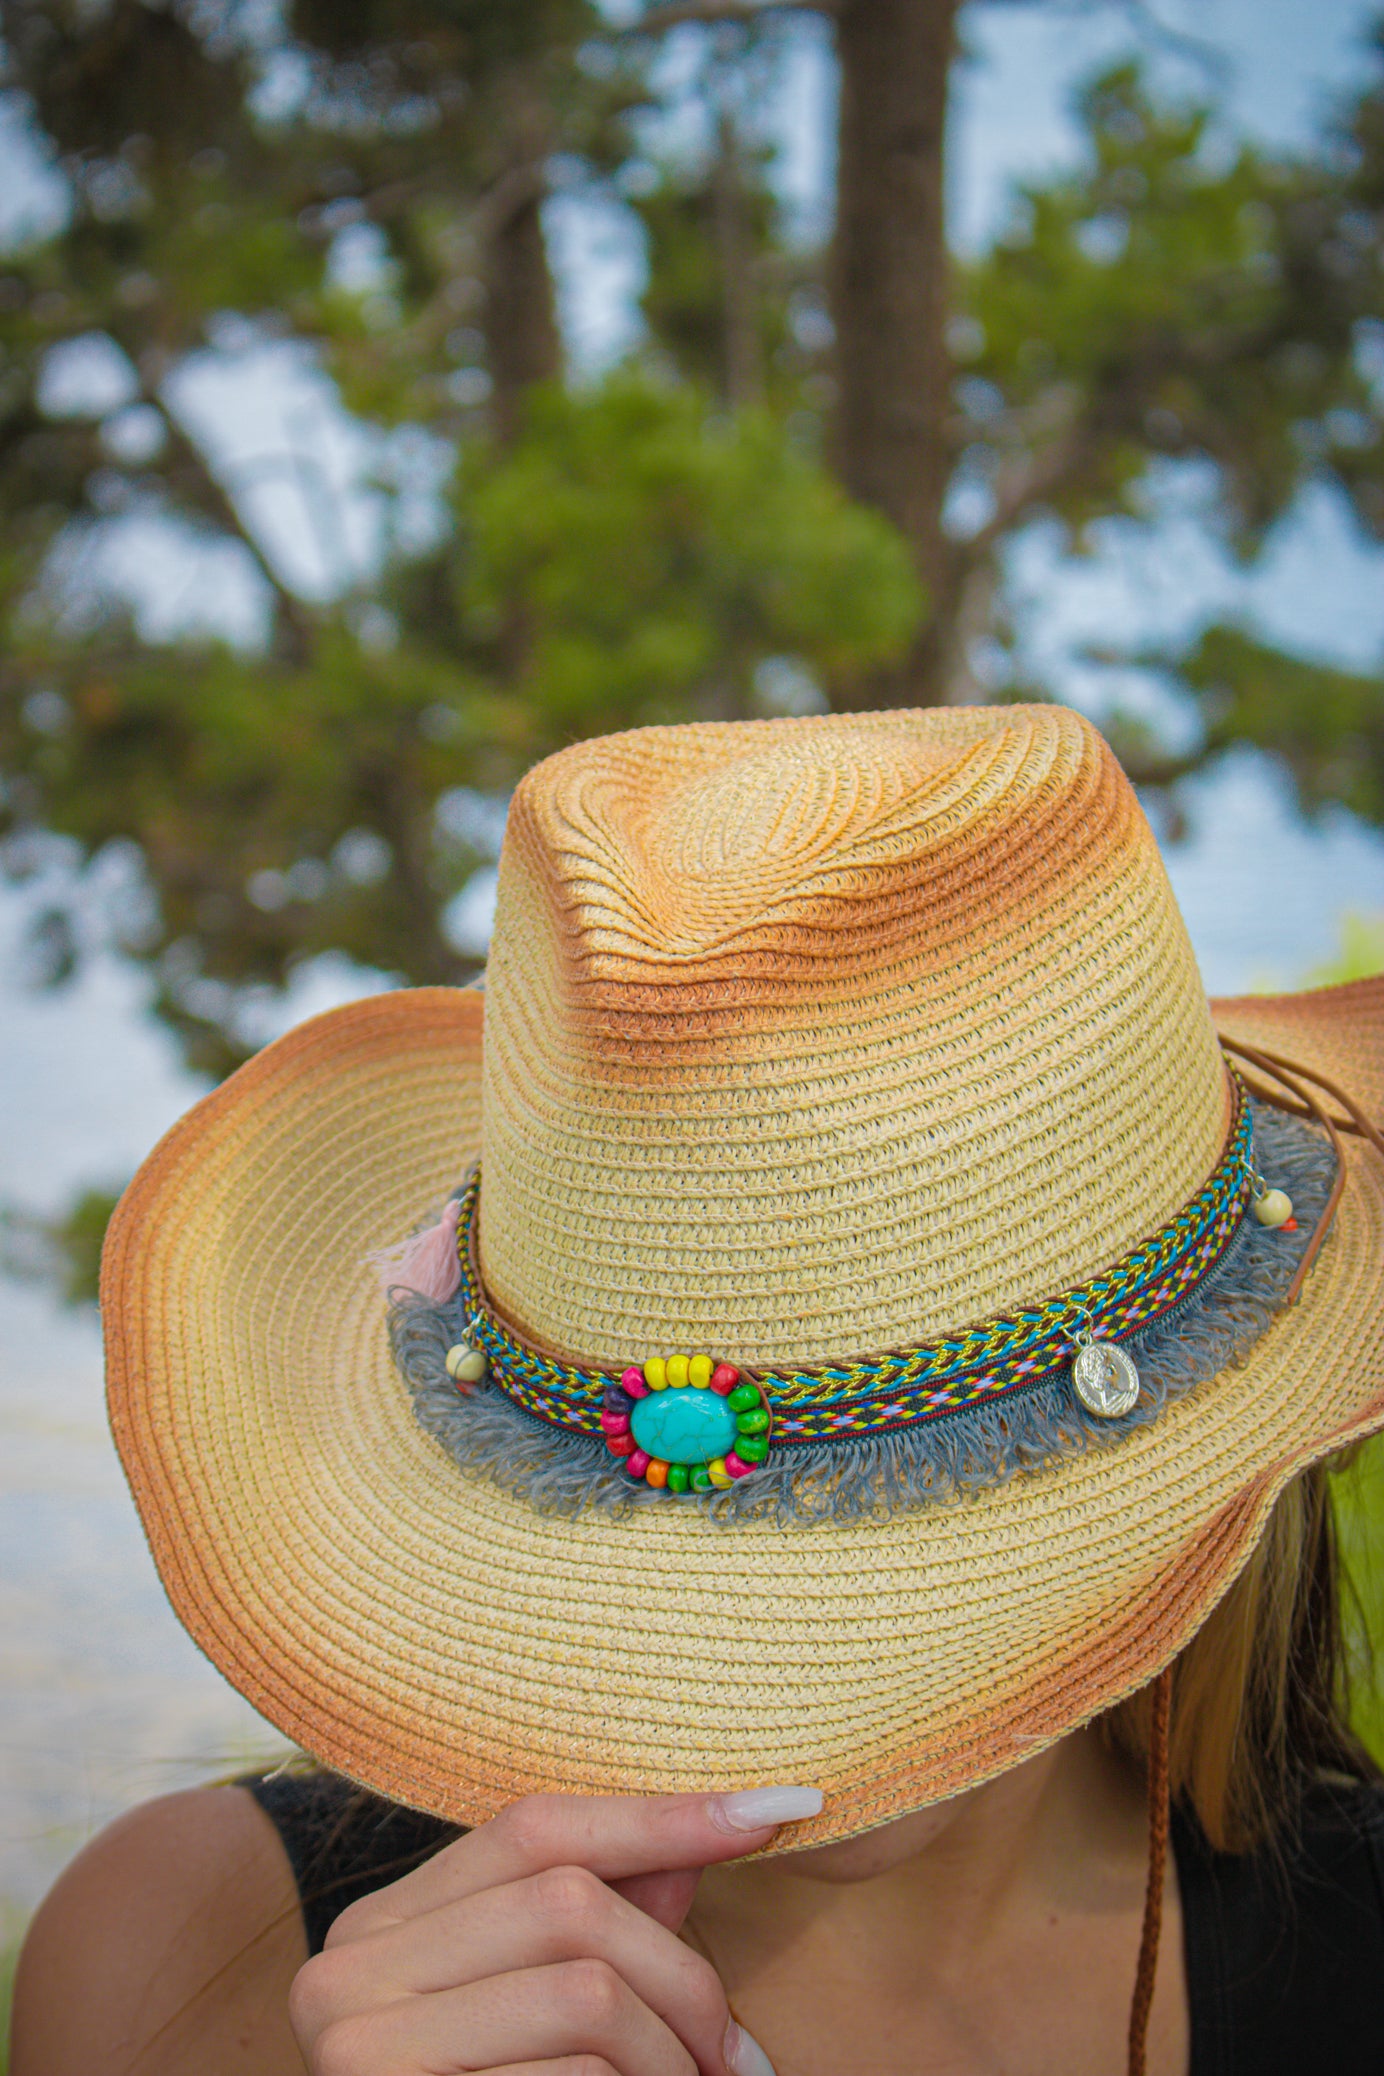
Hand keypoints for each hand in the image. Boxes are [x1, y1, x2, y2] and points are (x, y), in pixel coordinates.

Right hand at [288, 1783, 821, 2075]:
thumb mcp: (541, 2004)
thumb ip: (609, 1916)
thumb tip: (713, 1829)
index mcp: (384, 1925)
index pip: (534, 1827)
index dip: (658, 1815)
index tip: (775, 1809)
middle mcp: (347, 1972)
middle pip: (569, 1904)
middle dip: (682, 1976)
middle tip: (735, 2053)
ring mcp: (361, 2051)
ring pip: (584, 1994)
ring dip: (670, 2057)